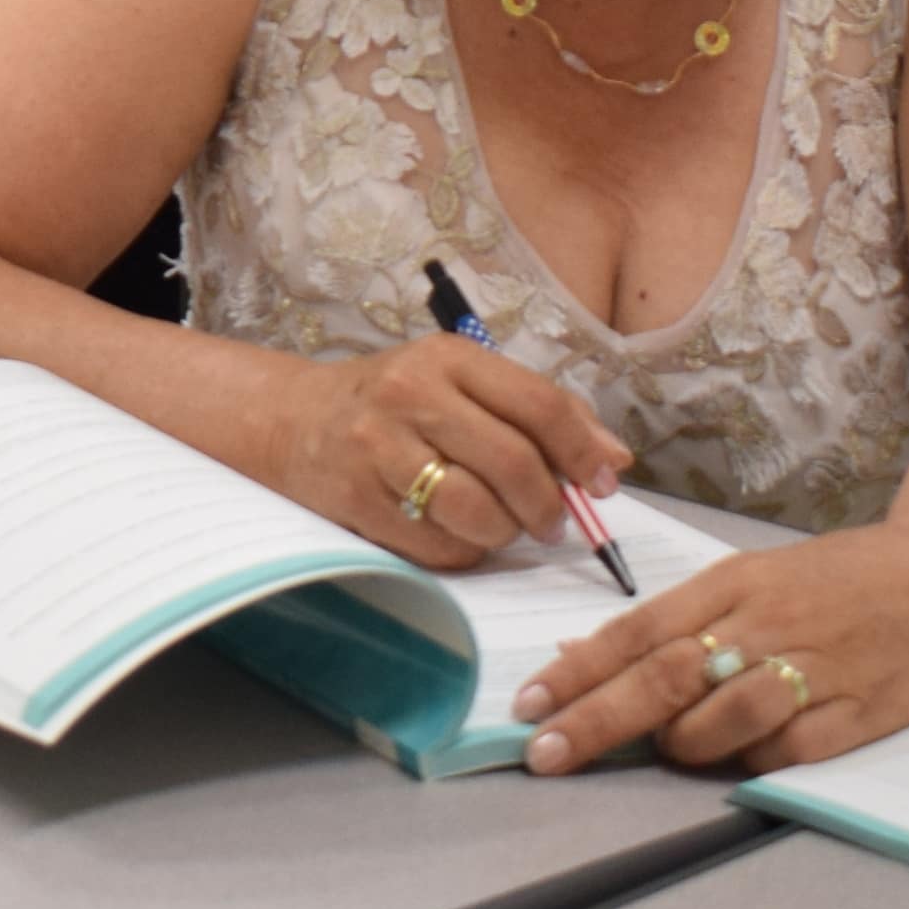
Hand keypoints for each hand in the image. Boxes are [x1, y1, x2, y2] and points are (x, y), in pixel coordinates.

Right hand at [269, 337, 625, 574]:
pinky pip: (437, 546)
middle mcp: (411, 393)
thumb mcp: (461, 384)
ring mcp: (378, 446)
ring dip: (504, 532)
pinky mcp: (357, 497)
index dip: (582, 452)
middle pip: (513, 462)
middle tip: (551, 522)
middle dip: (546, 506)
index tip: (603, 483)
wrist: (293, 420)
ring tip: (500, 526)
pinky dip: (462, 551)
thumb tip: (614, 460)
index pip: (539, 404)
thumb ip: (538, 413)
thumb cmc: (396, 404)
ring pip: (477, 510)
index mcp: (449, 357)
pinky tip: (455, 533)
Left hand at [511, 523, 908, 778]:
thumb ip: (675, 621)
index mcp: (733, 583)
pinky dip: (752, 761)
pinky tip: (740, 759)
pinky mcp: (860, 715)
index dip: (578, 672)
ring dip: (679, 744)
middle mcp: (766, 622)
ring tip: (665, 751)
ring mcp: (814, 669)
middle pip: (664, 676)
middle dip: (595, 720)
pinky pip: (787, 752)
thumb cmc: (837, 581)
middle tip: (544, 754)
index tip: (526, 707)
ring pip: (722, 719)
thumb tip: (579, 654)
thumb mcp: (752, 579)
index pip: (637, 630)